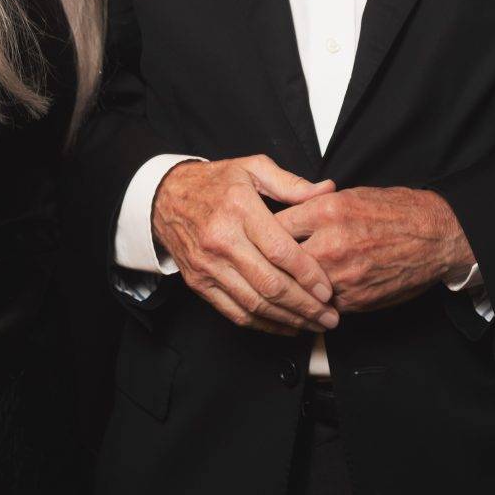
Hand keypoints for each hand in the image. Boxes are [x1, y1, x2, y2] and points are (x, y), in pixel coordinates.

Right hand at [151, 155, 341, 334]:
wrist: (165, 198)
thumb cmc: (213, 183)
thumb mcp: (251, 168)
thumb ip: (291, 183)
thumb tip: (326, 189)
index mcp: (239, 209)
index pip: (279, 250)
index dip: (308, 274)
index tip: (328, 289)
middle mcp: (221, 240)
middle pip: (269, 283)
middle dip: (305, 305)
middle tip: (329, 316)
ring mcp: (208, 265)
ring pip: (254, 303)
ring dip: (288, 319)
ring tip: (314, 325)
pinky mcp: (199, 283)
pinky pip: (234, 311)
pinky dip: (263, 324)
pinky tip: (285, 326)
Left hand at [275, 185, 472, 313]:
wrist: (436, 237)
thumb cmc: (397, 212)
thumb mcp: (351, 195)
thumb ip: (314, 206)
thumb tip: (284, 213)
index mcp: (327, 212)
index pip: (275, 225)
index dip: (261, 232)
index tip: (255, 237)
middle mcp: (332, 244)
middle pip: (279, 260)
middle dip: (267, 263)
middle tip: (257, 265)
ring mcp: (343, 275)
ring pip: (297, 287)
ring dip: (288, 287)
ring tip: (276, 285)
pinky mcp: (355, 300)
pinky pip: (321, 304)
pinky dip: (313, 302)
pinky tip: (307, 297)